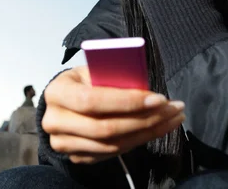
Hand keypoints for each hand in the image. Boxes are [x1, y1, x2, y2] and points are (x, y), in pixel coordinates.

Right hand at [42, 66, 184, 163]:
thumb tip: (141, 83)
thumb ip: (111, 75)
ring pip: (112, 145)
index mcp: (57, 92)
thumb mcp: (93, 70)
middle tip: (172, 109)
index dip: (126, 101)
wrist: (64, 103)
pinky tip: (157, 128)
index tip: (158, 98)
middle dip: (144, 119)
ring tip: (171, 118)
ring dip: (147, 132)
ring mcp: (64, 143)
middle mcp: (55, 121)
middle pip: (104, 128)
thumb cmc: (83, 81)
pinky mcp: (77, 157)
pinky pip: (114, 153)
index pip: (91, 100)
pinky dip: (138, 141)